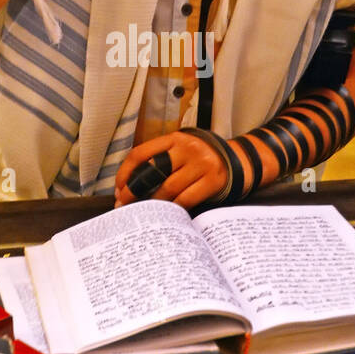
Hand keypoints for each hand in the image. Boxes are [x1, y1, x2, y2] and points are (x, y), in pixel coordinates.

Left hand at [115, 131, 230, 210]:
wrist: (236, 161)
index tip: (118, 189)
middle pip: (152, 172)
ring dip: (153, 204)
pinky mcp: (213, 181)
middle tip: (124, 204)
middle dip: (134, 191)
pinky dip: (173, 209)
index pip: (141, 153)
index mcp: (174, 138)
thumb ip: (159, 161)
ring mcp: (202, 164)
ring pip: (168, 189)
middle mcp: (187, 148)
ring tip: (144, 212)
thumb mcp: (180, 151)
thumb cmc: (198, 159)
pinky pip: (186, 200)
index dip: (125, 173)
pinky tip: (166, 214)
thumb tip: (128, 186)